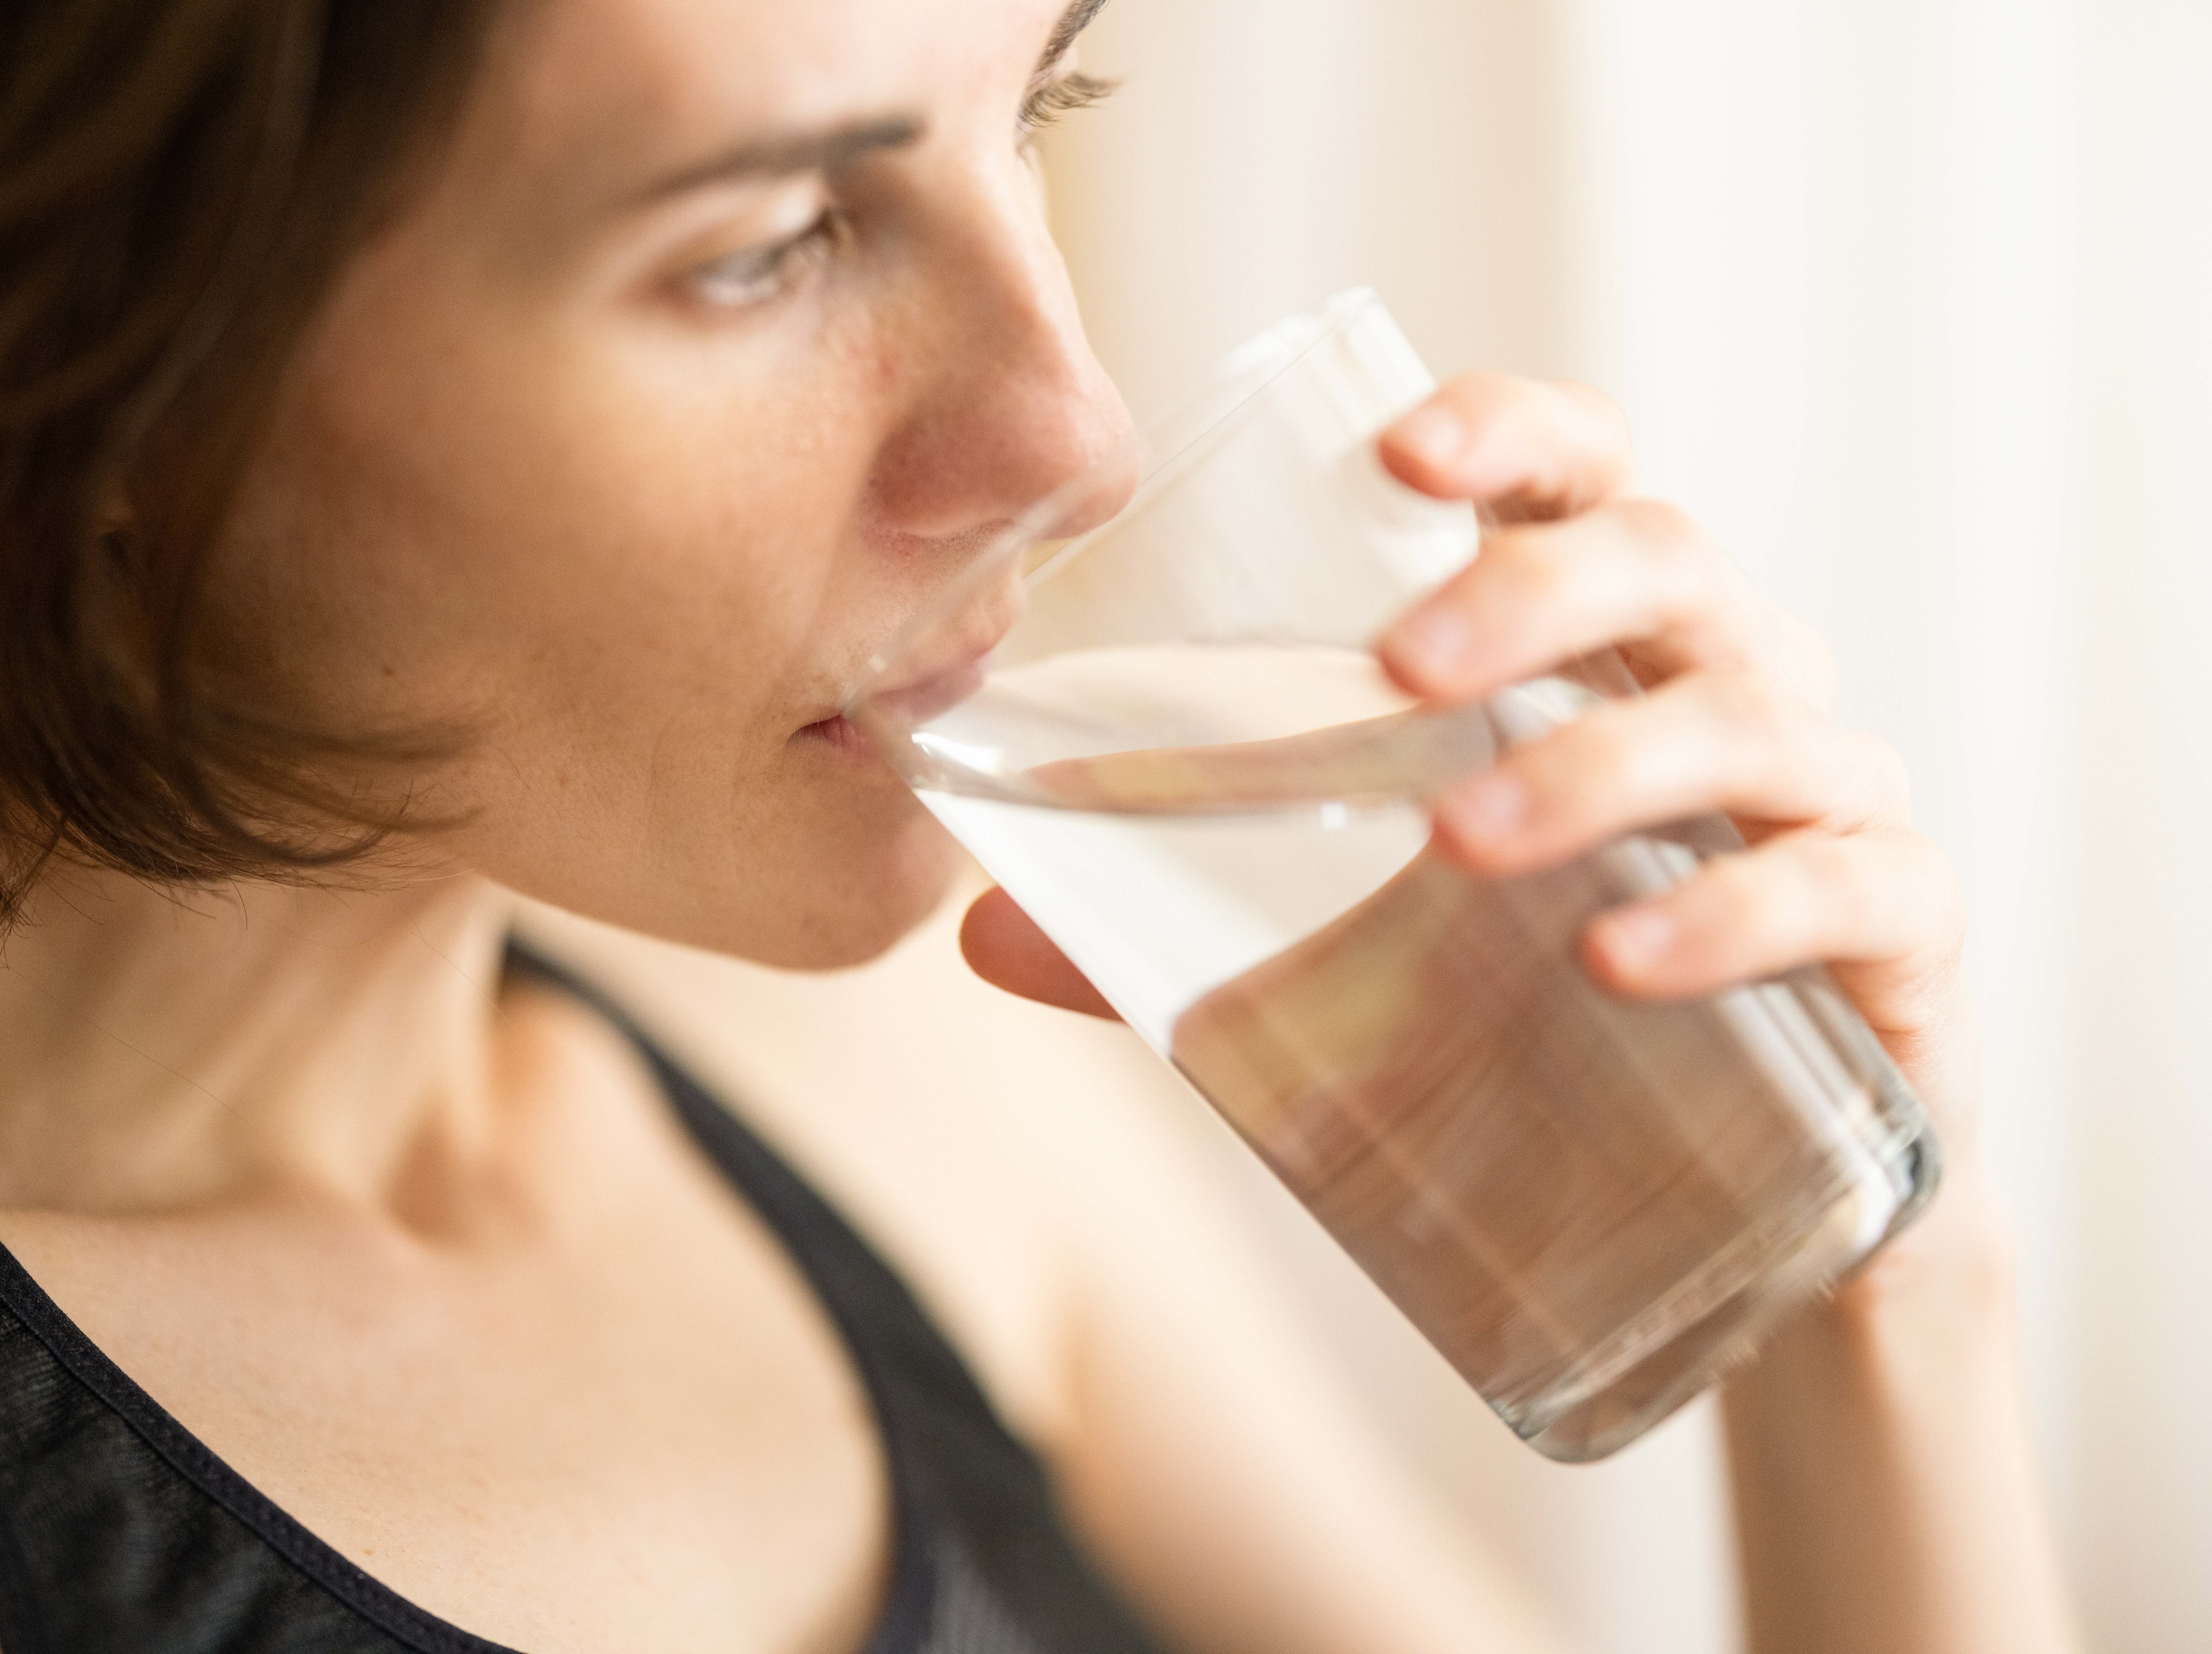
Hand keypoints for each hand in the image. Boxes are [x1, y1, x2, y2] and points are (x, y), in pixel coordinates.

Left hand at [961, 371, 1991, 1290]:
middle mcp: (1726, 679)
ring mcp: (1828, 795)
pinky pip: (1845, 887)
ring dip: (1600, 767)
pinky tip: (1622, 964)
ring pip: (1745, 715)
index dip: (1507, 432)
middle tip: (1403, 670)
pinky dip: (1735, 914)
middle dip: (1533, 595)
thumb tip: (979, 934)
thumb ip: (1183, 936)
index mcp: (1600, 646)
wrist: (1737, 1196)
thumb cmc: (1531, 1017)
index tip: (1398, 452)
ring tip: (1467, 845)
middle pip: (1665, 559)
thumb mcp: (1359, 959)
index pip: (1576, 477)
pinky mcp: (1897, 924)